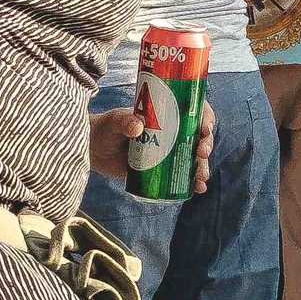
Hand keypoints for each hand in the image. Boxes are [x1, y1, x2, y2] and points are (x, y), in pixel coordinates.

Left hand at [90, 99, 211, 190]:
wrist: (94, 150)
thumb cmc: (104, 129)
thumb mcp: (114, 122)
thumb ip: (123, 121)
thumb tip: (137, 127)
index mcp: (165, 114)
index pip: (192, 110)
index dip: (204, 117)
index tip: (205, 127)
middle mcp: (171, 132)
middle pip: (198, 136)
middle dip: (206, 144)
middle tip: (202, 153)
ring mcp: (168, 152)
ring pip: (193, 158)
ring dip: (202, 167)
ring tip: (201, 178)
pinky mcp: (162, 170)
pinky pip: (182, 175)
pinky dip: (192, 182)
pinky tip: (197, 189)